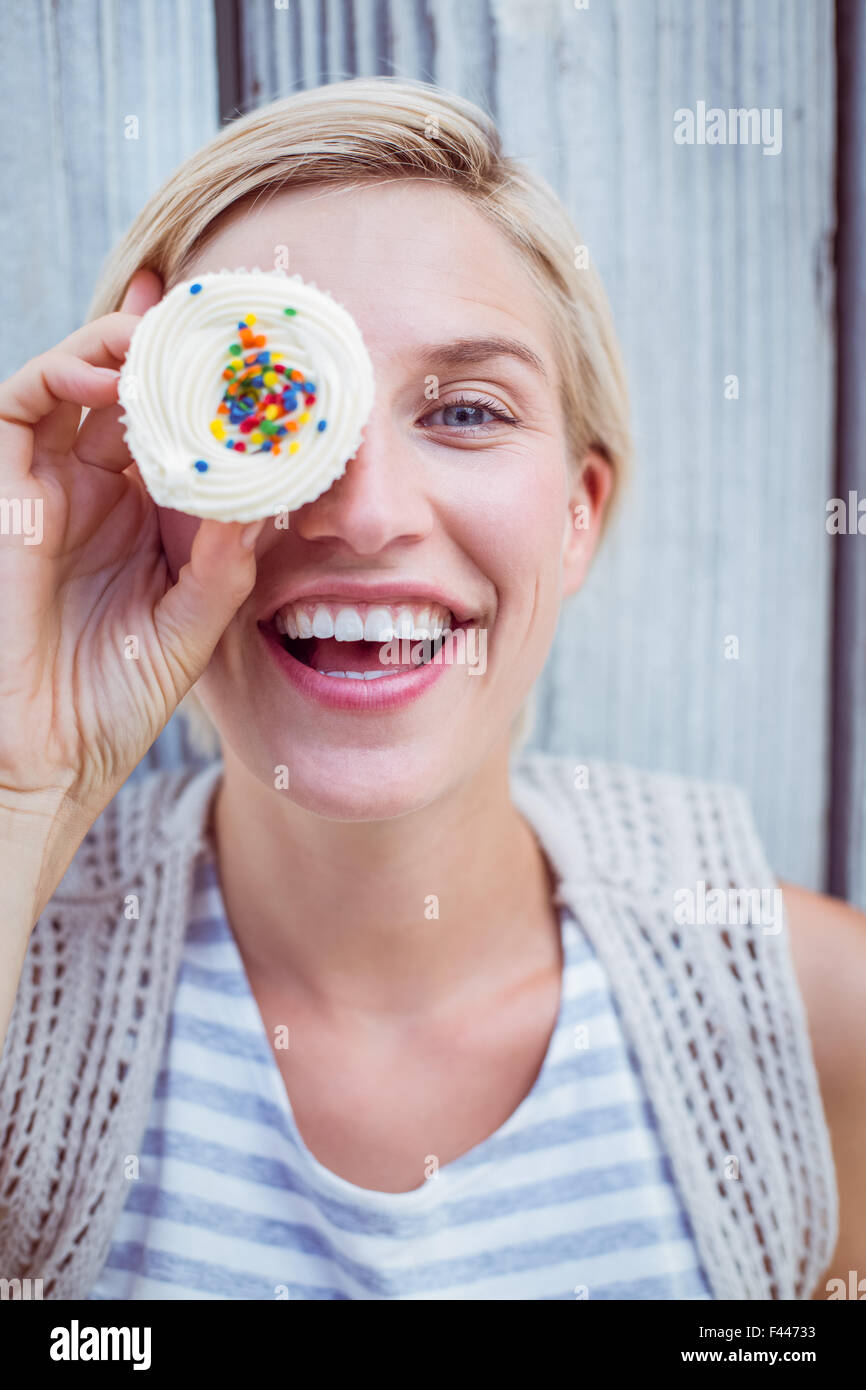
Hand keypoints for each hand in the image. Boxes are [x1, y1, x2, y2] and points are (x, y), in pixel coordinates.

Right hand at [0, 269, 262, 840]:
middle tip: (214, 312)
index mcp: (146, 517)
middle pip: (131, 389)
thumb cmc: (115, 703)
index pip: (178, 426)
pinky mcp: (6, 496)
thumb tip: (267, 501)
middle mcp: (98, 492)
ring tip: (167, 333)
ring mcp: (49, 489)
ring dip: (117, 344)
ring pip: (75, 381)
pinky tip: (107, 373)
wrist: (50, 760)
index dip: (208, 383)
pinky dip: (59, 374)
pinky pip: (19, 408)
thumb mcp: (191, 626)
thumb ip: (224, 565)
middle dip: (169, 344)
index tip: (255, 341)